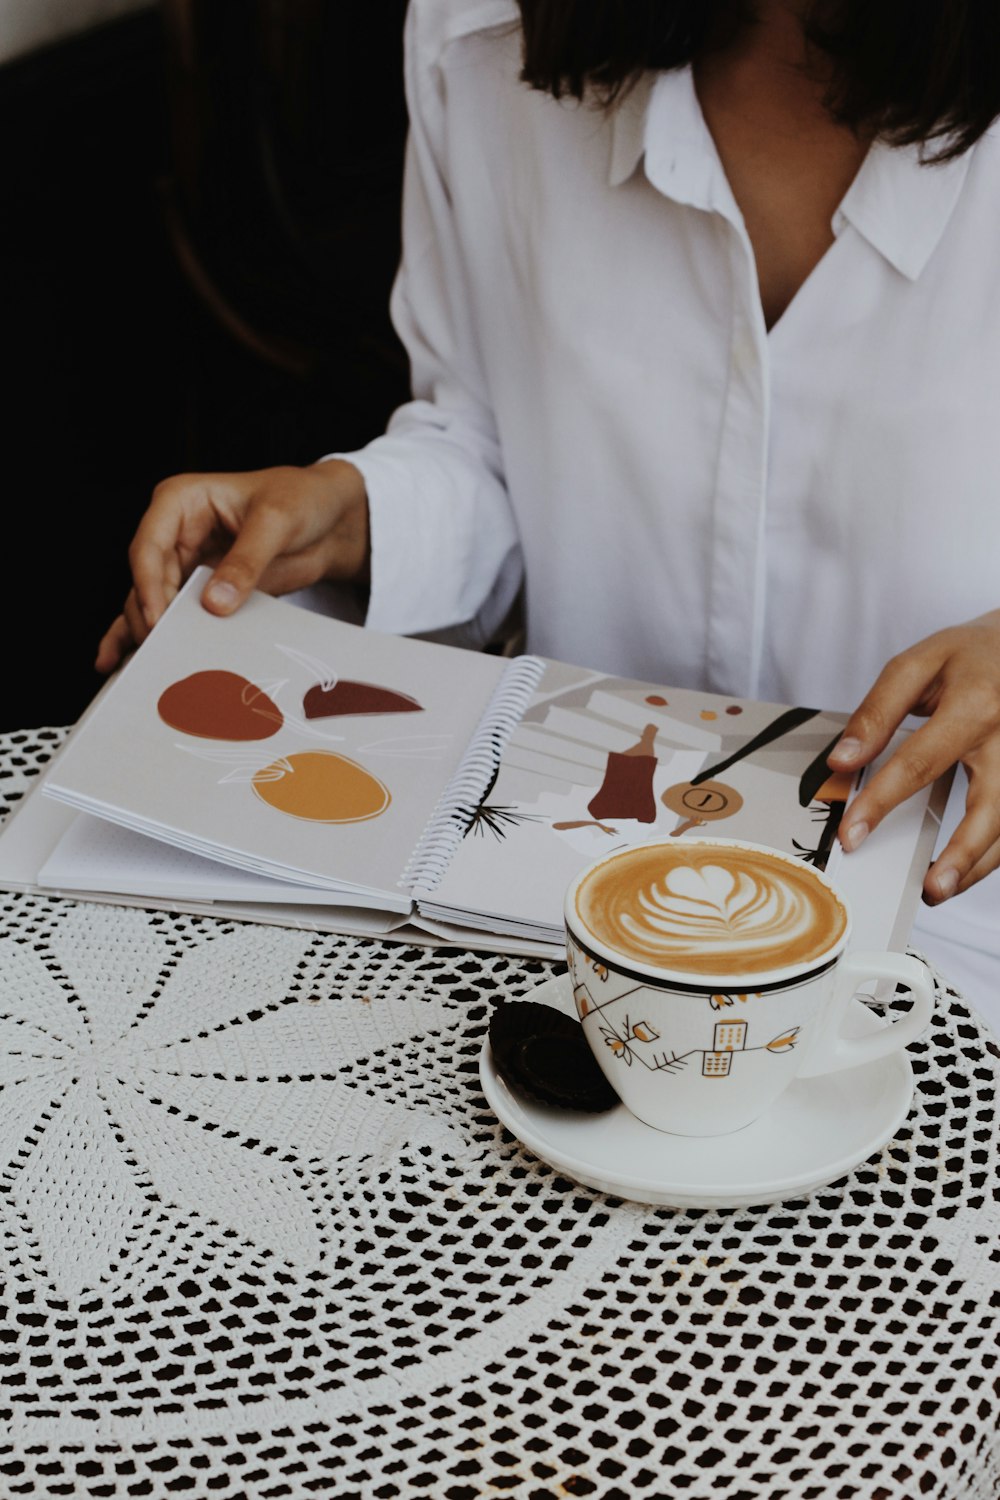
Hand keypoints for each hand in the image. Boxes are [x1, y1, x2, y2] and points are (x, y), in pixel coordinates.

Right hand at [96, 459, 368, 672]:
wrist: (329, 520)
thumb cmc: (301, 500)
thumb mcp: (277, 522)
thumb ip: (246, 561)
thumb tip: (214, 604)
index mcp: (179, 501)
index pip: (149, 547)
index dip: (148, 587)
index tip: (159, 622)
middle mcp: (174, 533)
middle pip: (146, 581)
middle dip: (151, 618)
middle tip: (160, 654)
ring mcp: (186, 564)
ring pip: (152, 602)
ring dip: (153, 633)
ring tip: (153, 667)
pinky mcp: (201, 590)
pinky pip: (173, 615)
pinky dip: (160, 635)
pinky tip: (136, 660)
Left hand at [828, 609, 999, 904]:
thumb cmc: (969, 655)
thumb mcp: (917, 665)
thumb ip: (878, 713)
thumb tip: (843, 761)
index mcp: (975, 704)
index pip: (919, 762)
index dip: (882, 801)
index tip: (852, 834)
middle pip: (989, 806)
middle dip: (960, 853)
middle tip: (928, 887)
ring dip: (979, 863)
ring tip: (941, 889)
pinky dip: (992, 851)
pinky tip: (965, 869)